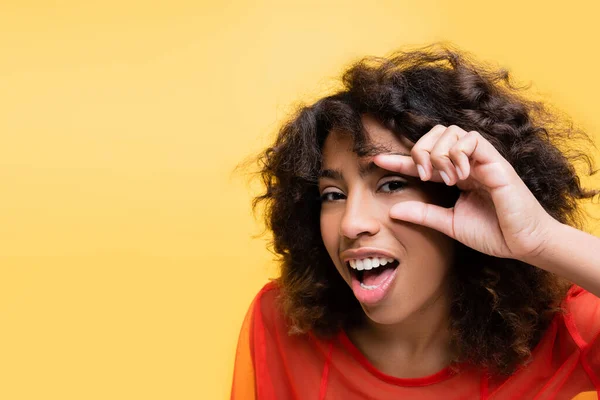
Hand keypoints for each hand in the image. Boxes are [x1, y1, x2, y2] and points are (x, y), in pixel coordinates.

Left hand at [373, 125, 557, 260]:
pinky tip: (460, 176)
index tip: (377, 161)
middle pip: (436, 134)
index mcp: (455, 175)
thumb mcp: (448, 223)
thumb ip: (423, 214)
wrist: (522, 244)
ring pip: (452, 132)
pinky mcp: (497, 162)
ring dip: (440, 152)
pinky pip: (473, 140)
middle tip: (422, 174)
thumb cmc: (492, 233)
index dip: (400, 159)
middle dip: (421, 150)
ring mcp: (482, 160)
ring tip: (444, 178)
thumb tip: (392, 209)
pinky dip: (460, 153)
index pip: (423, 160)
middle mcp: (467, 163)